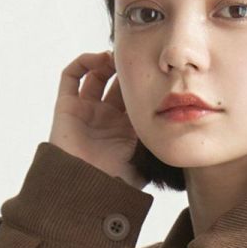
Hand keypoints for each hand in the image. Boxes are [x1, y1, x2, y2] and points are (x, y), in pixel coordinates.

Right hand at [48, 50, 146, 187]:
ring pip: (95, 75)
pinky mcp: (67, 107)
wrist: (85, 190)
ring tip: (117, 57)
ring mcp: (86, 112)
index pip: (136, 98)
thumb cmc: (117, 182)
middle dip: (126, 69)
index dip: (144, 82)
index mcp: (125, 130)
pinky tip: (99, 59)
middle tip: (136, 57)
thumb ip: (159, 144)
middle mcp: (105, 119)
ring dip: (105, 62)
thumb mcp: (147, 161)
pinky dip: (83, 62)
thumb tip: (179, 126)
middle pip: (116, 83)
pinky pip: (71, 76)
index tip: (155, 70)